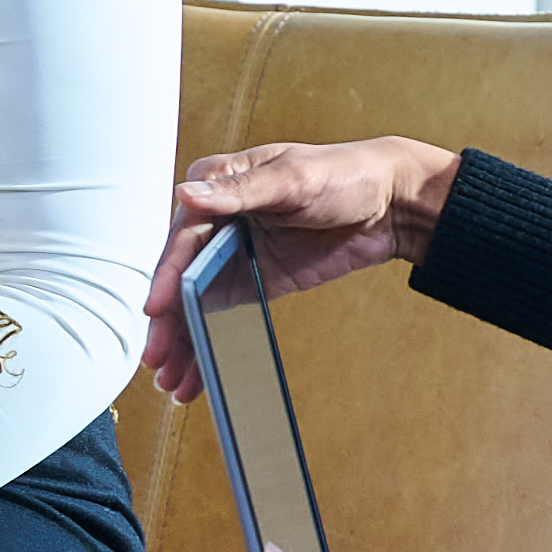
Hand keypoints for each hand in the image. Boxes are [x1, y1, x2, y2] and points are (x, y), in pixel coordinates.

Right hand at [142, 135, 458, 402]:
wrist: (393, 204)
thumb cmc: (345, 173)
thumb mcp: (292, 178)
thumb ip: (239, 192)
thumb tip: (188, 193)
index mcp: (219, 184)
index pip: (183, 237)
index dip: (168, 274)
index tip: (157, 307)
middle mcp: (219, 220)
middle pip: (182, 276)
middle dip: (169, 321)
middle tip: (159, 357)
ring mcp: (235, 253)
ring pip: (197, 302)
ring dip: (184, 340)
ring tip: (172, 378)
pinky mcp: (256, 281)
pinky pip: (224, 315)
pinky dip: (210, 341)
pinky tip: (198, 370)